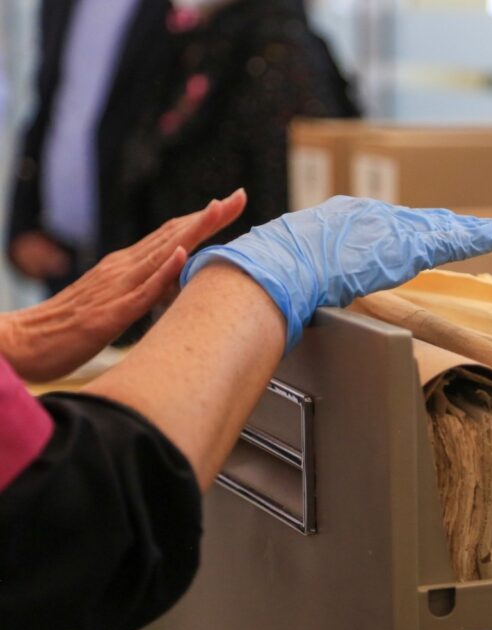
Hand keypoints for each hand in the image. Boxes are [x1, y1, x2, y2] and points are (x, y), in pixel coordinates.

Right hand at [0, 190, 246, 381]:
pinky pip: (142, 290)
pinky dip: (164, 270)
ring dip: (194, 231)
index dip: (204, 220)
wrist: (24, 342)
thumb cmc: (68, 328)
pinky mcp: (110, 314)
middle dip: (210, 217)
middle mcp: (124, 268)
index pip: (173, 236)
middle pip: (174, 235)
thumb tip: (176, 285)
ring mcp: (117, 287)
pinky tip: (183, 254)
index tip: (232, 203)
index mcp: (126, 266)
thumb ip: (146, 291)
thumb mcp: (117, 304)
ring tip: (221, 210)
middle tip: (240, 197)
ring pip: (163, 253)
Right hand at [180, 196, 491, 350]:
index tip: (418, 235)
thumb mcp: (284, 278)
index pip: (379, 227)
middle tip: (469, 230)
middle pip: (412, 223)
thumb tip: (275, 308)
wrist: (272, 273)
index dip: (403, 232)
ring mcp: (383, 229)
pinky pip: (447, 239)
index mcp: (335, 222)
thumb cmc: (266, 282)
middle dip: (440, 227)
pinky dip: (474, 237)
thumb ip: (294, 286)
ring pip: (435, 229)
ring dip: (466, 232)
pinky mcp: (403, 244)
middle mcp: (363, 217)